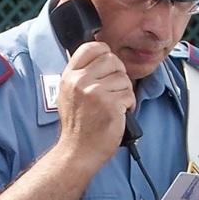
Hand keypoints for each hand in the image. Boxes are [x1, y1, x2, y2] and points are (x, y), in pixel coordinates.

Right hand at [55, 40, 133, 168]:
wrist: (77, 152)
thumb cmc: (77, 127)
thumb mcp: (68, 94)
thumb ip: (81, 75)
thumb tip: (102, 57)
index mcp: (70, 76)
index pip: (92, 47)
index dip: (105, 53)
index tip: (109, 65)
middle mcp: (80, 82)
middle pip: (112, 60)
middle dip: (119, 74)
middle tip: (115, 90)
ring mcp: (95, 93)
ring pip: (124, 79)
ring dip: (125, 93)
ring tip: (115, 106)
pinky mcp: (110, 105)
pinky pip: (130, 95)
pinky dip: (129, 105)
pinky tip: (119, 115)